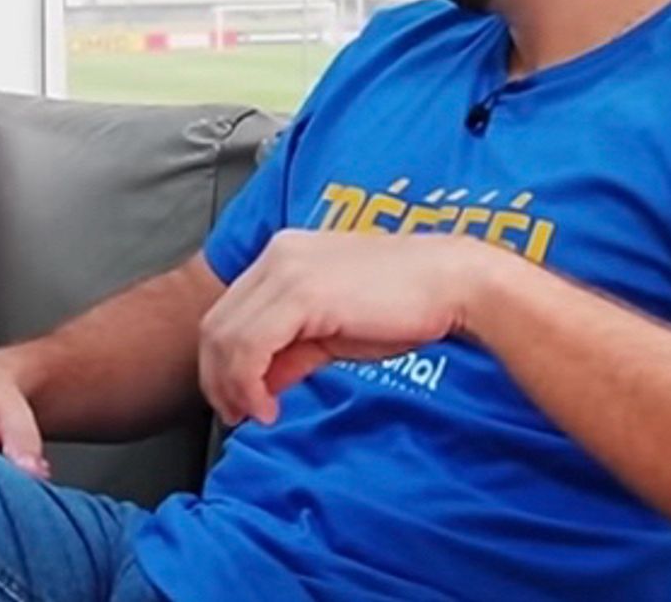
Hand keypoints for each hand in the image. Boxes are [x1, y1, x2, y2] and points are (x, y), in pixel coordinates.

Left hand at [198, 231, 499, 426]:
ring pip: (227, 336)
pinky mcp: (301, 292)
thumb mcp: (334, 331)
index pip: (228, 313)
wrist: (454, 283)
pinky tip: (268, 405)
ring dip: (232, 386)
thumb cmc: (405, 306)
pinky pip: (251, 344)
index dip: (220, 363)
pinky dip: (249, 382)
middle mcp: (276, 255)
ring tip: (255, 413)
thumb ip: (292, 351)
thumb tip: (260, 383)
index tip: (236, 399)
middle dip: (217, 378)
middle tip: (235, 414)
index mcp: (283, 256)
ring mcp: (286, 269)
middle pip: (216, 324)